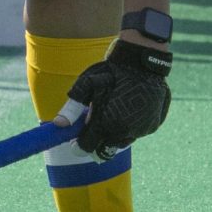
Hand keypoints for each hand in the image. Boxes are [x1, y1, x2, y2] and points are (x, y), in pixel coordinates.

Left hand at [61, 39, 171, 158]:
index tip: (75, 141)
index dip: (79, 146)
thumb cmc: (111, 71)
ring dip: (114, 134)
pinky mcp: (153, 126)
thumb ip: (72, 108)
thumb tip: (58, 125)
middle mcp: (125, 131)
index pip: (88, 148)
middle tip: (93, 128)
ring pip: (122, 142)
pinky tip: (127, 109)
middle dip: (97, 142)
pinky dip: (129, 127)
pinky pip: (136, 133)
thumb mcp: (87, 84)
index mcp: (106, 123)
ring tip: (112, 112)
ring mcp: (141, 130)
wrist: (143, 61)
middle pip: (105, 150)